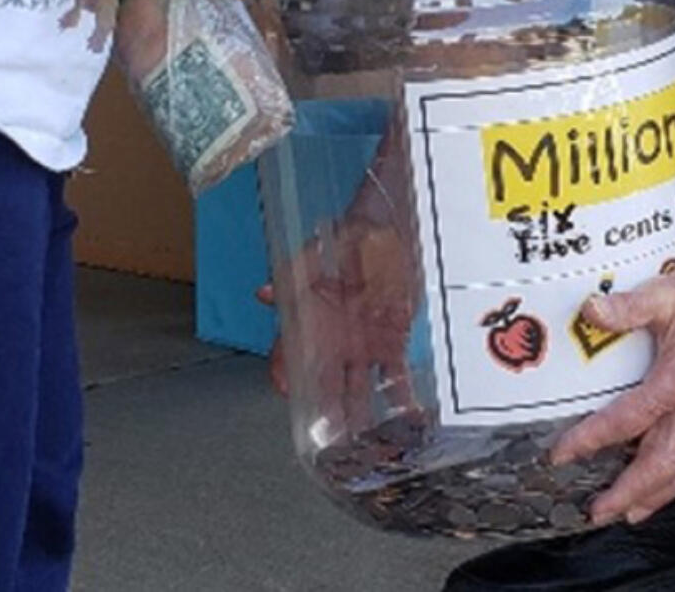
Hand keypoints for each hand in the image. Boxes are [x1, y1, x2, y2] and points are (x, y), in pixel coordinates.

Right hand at [258, 216, 417, 436]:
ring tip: (370, 447)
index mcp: (310, 319)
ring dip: (363, 419)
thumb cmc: (352, 236)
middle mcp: (334, 339)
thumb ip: (295, 271)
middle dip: (328, 416)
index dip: (285, 375)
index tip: (285, 392)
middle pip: (325, 385)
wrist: (392, 227)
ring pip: (358, 391)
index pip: (289, 355)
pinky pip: (395, 378)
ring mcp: (363, 345)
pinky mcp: (392, 343)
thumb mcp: (320, 250)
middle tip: (332, 445)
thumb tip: (264, 292)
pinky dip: (402, 400)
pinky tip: (410, 420)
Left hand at [552, 257, 674, 524]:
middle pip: (662, 462)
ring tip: (635, 511)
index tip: (565, 454)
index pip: (628, 420)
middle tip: (601, 511)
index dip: (592, 439)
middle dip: (629, 492)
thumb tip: (590, 311)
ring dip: (660, 494)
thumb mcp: (663, 292)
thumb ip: (624, 307)